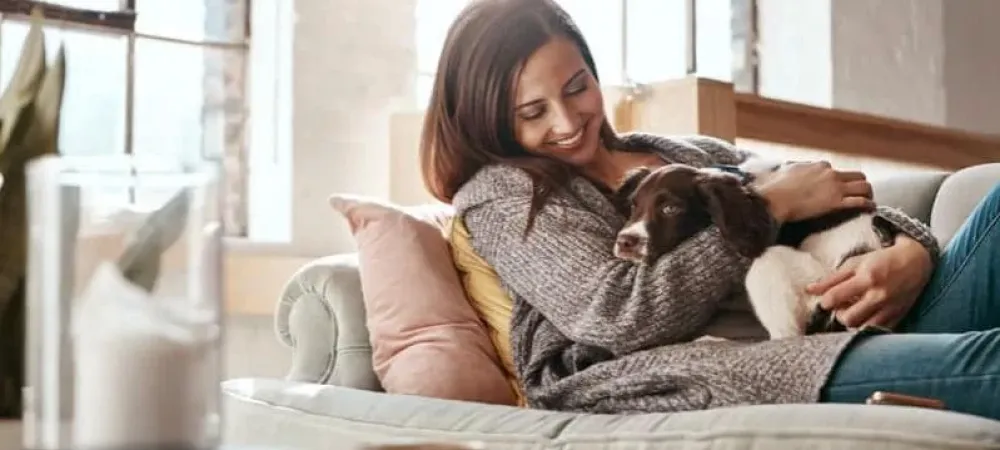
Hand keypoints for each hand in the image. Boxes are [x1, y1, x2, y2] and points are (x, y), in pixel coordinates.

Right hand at [755, 161, 873, 222]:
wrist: (774, 199)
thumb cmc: (774, 188)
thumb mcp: (782, 172)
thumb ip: (788, 170)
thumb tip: (780, 171)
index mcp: (818, 166)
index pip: (835, 170)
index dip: (838, 180)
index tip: (837, 188)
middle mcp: (830, 173)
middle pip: (857, 176)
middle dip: (861, 185)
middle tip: (860, 194)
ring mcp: (835, 187)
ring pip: (864, 186)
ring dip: (869, 194)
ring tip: (869, 201)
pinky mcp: (836, 202)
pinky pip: (861, 202)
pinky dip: (869, 205)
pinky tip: (871, 209)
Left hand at [805, 236, 932, 328]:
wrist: (916, 262)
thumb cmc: (880, 261)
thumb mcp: (854, 264)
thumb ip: (831, 278)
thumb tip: (808, 290)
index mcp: (866, 278)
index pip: (834, 297)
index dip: (825, 302)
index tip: (826, 300)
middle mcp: (879, 296)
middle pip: (847, 319)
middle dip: (839, 314)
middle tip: (841, 307)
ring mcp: (890, 309)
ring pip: (862, 329)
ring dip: (853, 322)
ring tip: (853, 311)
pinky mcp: (898, 317)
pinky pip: (877, 331)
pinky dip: (868, 327)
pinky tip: (866, 316)